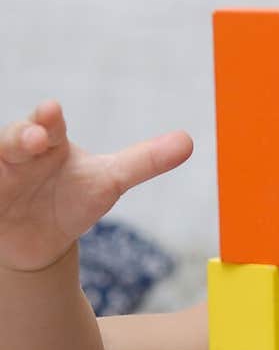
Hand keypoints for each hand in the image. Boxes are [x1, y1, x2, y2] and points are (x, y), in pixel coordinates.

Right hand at [0, 99, 192, 273]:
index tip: (54, 111)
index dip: (48, 119)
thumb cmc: (72, 199)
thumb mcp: (109, 181)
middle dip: (21, 136)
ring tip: (15, 153)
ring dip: (1, 156)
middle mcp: (19, 154)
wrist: (40, 238)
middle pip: (14, 139)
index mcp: (49, 141)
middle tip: (33, 138)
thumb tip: (189, 141)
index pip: (48, 125)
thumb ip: (144, 162)